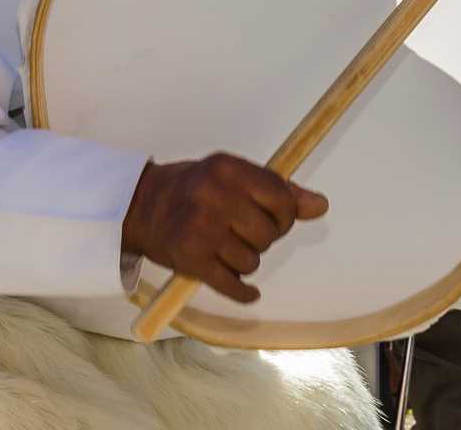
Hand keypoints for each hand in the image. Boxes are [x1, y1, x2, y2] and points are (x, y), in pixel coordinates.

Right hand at [121, 154, 327, 304]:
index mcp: (229, 169)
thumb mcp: (232, 177)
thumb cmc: (192, 189)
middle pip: (269, 233)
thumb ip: (278, 190)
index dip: (284, 214)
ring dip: (245, 261)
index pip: (282, 199)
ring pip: (252, 261)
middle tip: (243, 232)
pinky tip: (245, 289)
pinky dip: (243, 291)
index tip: (272, 216)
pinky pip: (233, 285)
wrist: (139, 205)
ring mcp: (202, 229)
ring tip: (227, 249)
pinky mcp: (191, 258)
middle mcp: (215, 196)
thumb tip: (320, 206)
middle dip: (262, 238)